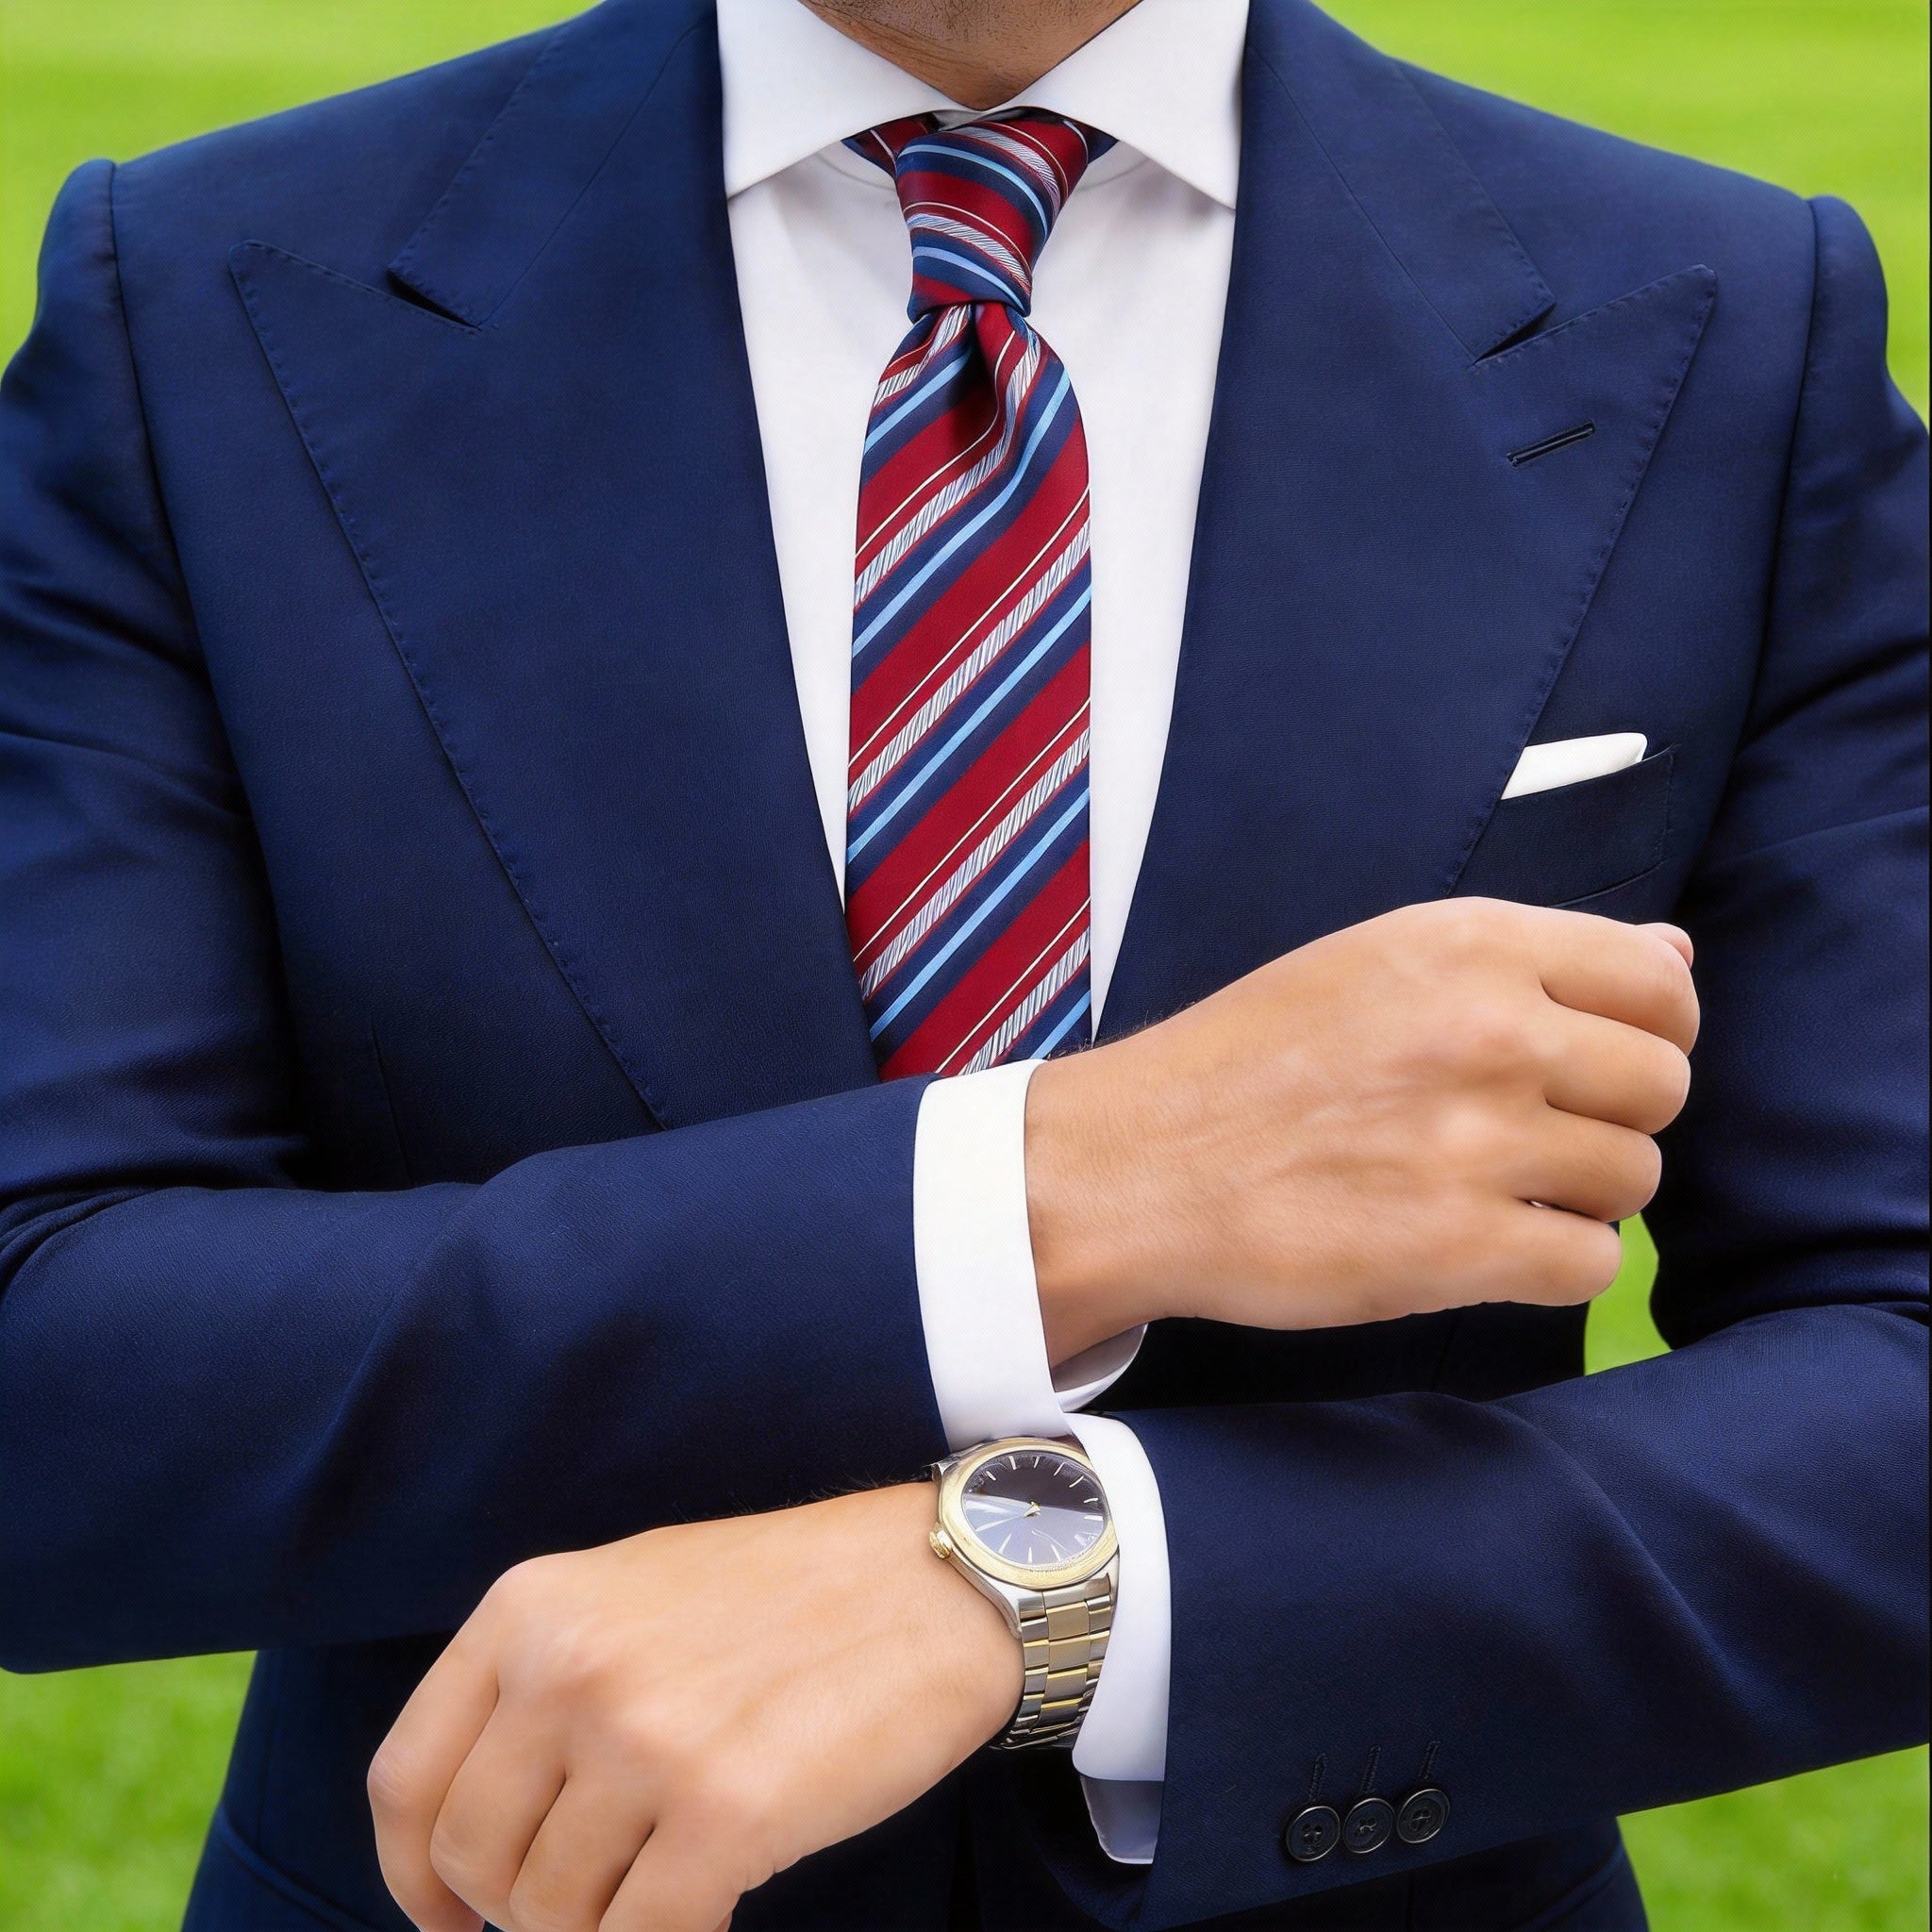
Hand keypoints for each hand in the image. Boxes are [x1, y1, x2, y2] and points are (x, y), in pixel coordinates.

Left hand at [368, 1484, 1015, 1931]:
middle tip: (595, 1898)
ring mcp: (643, 1742)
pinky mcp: (724, 1814)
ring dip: (604, 1924)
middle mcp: (568, 1668)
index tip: (449, 1916)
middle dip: (520, 1910)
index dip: (414, 1875)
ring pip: (551, 1917)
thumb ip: (543, 1689)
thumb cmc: (787, 1597)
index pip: (406, 1780)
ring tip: (669, 1879)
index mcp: (531, 1607)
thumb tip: (477, 1847)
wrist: (936, 1583)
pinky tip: (714, 1901)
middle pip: (473, 1861)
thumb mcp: (632, 1594)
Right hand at [1028, 899, 1698, 1359]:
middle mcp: (1490, 1029)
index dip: (1649, 1031)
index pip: (1662, 982)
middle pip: (1662, 1085)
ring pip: (1635, 1177)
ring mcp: (1479, 1139)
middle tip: (1527, 1136)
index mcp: (1469, 944)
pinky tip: (1480, 1245)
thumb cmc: (1247, 1061)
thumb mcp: (1376, 963)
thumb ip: (1526, 959)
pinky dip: (1551, 1264)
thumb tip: (1677, 955)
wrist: (1135, 1165)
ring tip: (1490, 1190)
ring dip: (1579, 1195)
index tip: (1595, 1063)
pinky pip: (1594, 1263)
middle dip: (1611, 1117)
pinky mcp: (1461, 1246)